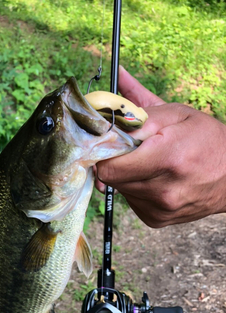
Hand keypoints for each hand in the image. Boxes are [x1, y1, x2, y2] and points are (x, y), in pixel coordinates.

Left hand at [96, 66, 225, 226]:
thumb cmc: (207, 141)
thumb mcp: (178, 114)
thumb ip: (139, 107)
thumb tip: (108, 92)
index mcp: (168, 158)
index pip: (109, 165)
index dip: (104, 151)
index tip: (110, 141)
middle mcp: (162, 190)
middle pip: (111, 177)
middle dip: (115, 160)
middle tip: (132, 149)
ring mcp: (159, 209)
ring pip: (119, 188)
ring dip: (126, 174)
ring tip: (149, 163)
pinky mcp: (155, 219)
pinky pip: (130, 200)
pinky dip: (136, 188)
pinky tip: (155, 179)